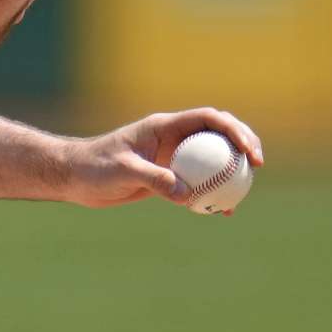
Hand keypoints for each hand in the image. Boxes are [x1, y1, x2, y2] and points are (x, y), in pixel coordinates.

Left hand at [64, 107, 263, 212]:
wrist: (74, 177)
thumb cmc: (94, 167)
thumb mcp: (123, 171)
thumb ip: (154, 179)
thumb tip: (186, 195)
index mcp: (164, 126)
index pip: (208, 119)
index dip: (234, 130)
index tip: (248, 150)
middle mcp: (171, 138)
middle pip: (217, 135)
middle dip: (242, 145)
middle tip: (257, 166)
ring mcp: (170, 158)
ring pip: (209, 161)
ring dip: (229, 173)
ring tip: (244, 193)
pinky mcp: (165, 177)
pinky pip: (195, 184)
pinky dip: (210, 195)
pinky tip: (221, 213)